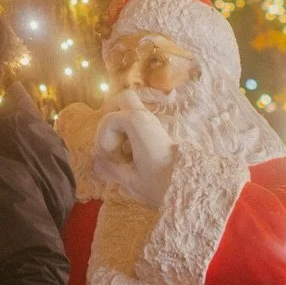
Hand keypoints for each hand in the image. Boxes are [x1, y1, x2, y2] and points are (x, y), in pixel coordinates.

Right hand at [92, 91, 175, 207]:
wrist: (190, 185)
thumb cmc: (161, 183)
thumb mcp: (130, 180)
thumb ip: (109, 168)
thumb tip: (96, 161)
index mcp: (138, 126)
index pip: (110, 119)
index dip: (103, 137)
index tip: (107, 156)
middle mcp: (146, 119)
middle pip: (124, 99)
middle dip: (110, 116)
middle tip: (107, 140)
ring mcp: (153, 124)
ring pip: (130, 110)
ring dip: (119, 126)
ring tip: (119, 151)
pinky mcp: (157, 132)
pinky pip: (137, 122)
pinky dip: (127, 133)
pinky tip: (129, 154)